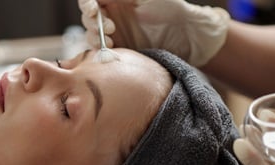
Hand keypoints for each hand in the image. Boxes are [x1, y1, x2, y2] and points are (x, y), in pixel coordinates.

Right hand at [78, 0, 229, 65]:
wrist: (187, 35)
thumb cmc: (171, 8)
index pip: (91, 0)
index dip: (87, 4)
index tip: (93, 10)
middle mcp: (112, 14)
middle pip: (88, 17)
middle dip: (93, 22)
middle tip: (108, 28)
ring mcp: (113, 33)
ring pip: (91, 34)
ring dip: (94, 37)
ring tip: (110, 40)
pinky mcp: (119, 49)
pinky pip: (101, 50)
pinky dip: (101, 50)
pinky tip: (112, 49)